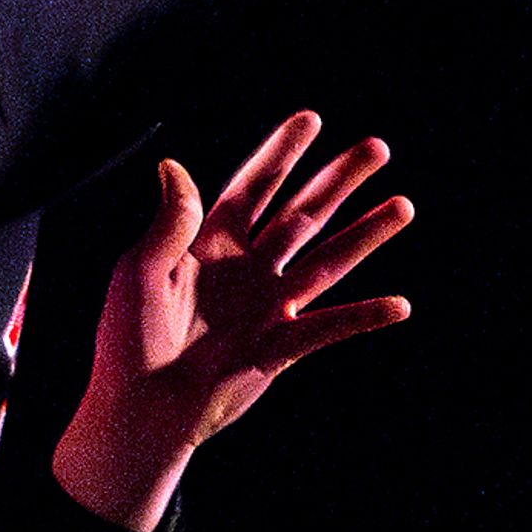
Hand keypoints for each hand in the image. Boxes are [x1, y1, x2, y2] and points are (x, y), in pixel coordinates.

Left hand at [49, 112, 414, 531]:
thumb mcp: (138, 271)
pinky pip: (329, 327)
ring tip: (403, 206)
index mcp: (211, 245)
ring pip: (328, 261)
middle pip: (304, 214)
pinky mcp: (279, 348)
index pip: (255, 187)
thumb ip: (169, 222)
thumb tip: (172, 165)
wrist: (139, 413)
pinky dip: (364, 317)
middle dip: (339, 179)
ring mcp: (268, 308)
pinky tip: (399, 305)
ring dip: (366, 234)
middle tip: (377, 148)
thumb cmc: (128, 343)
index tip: (311, 119)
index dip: (282, 152)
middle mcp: (248, 269)